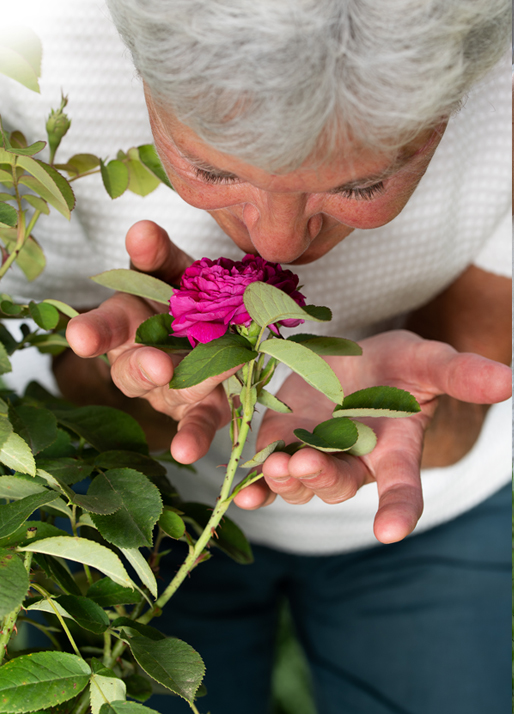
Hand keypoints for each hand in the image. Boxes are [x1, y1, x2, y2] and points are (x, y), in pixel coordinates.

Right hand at [66, 221, 235, 460]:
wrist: (212, 327)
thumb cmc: (180, 298)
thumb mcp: (170, 271)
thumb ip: (157, 257)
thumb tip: (143, 231)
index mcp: (126, 322)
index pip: (105, 325)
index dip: (93, 331)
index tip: (81, 336)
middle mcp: (141, 360)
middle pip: (132, 369)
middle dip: (142, 366)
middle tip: (157, 363)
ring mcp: (170, 388)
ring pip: (169, 394)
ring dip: (182, 392)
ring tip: (205, 384)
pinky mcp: (200, 407)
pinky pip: (197, 422)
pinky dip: (191, 436)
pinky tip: (187, 451)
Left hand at [233, 330, 510, 543]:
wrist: (354, 360)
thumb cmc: (399, 366)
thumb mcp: (428, 361)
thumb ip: (460, 374)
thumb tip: (508, 381)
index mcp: (393, 451)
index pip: (402, 488)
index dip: (398, 510)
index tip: (390, 532)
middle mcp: (353, 463)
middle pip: (339, 484)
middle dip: (324, 477)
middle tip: (309, 461)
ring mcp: (315, 456)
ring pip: (300, 482)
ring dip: (286, 479)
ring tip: (276, 465)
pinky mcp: (282, 444)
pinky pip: (266, 473)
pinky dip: (255, 485)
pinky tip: (241, 493)